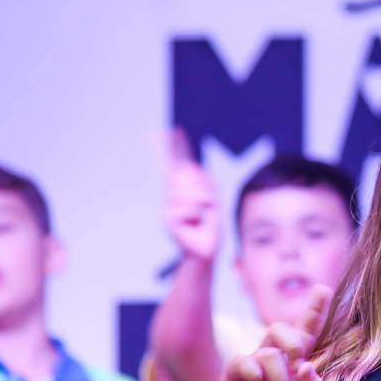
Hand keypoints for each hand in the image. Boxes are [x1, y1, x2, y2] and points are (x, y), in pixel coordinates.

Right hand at [164, 127, 220, 261]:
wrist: (206, 249)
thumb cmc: (209, 224)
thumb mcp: (213, 199)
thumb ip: (205, 182)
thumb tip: (191, 168)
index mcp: (181, 189)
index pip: (175, 164)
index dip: (173, 147)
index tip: (171, 131)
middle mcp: (171, 196)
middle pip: (184, 177)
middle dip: (201, 189)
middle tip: (206, 206)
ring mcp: (167, 207)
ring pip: (188, 193)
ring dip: (202, 203)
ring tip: (201, 216)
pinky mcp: (168, 220)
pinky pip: (189, 208)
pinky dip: (198, 215)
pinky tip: (195, 224)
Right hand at [210, 285, 331, 380]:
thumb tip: (309, 368)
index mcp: (295, 362)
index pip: (306, 331)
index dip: (314, 310)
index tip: (323, 290)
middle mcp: (273, 357)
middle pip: (281, 329)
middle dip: (294, 343)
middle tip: (299, 365)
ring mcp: (253, 364)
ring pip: (268, 351)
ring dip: (279, 377)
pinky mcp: (235, 374)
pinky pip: (245, 362)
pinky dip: (257, 376)